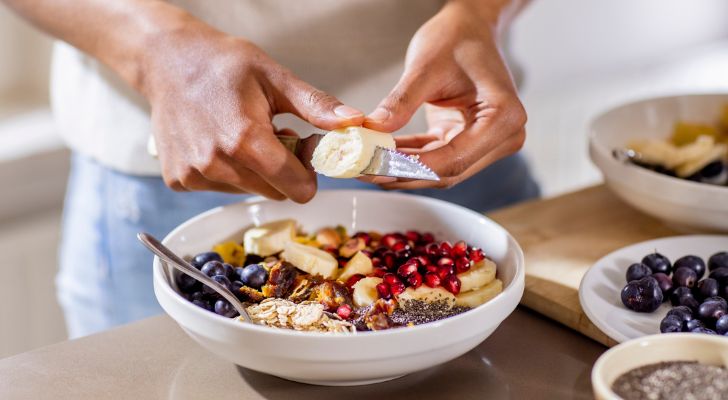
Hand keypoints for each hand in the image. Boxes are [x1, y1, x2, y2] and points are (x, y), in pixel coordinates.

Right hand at [143, 21, 363, 201]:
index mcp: (244, 140)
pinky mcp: (179, 180)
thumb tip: (354, 123)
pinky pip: (221, 189)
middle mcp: (215, 164)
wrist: (167, 60)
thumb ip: (316, 107)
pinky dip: (228, 171)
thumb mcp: (275, 77)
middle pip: (274, 192)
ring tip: (243, 135)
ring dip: (255, 171)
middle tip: (274, 136)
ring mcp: (194, 175)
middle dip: (282, 171)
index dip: (308, 173)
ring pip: (248, 191)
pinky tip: (219, 142)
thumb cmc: (222, 64)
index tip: (303, 150)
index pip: (296, 187)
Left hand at [363, 0, 525, 188]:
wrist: (470, 28)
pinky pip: (436, 158)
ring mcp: (489, 143)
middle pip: (448, 171)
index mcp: (503, 117)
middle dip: (403, 172)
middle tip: (364, 170)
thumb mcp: (425, 67)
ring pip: (440, 170)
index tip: (377, 167)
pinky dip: (409, 157)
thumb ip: (400, 102)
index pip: (454, 158)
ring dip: (403, 169)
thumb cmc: (457, 38)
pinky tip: (381, 154)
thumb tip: (374, 130)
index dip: (412, 167)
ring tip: (366, 164)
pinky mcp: (469, 142)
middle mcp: (504, 136)